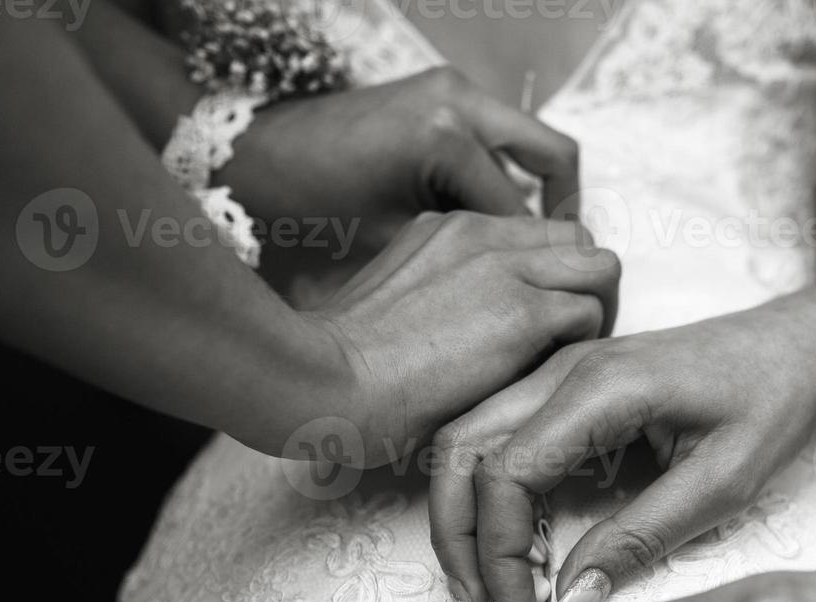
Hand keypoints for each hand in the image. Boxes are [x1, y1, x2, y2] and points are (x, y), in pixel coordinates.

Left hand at [220, 66, 581, 256]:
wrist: (251, 158)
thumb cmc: (308, 211)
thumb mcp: (392, 244)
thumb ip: (463, 254)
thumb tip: (526, 279)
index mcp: (446, 137)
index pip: (522, 213)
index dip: (540, 264)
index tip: (553, 299)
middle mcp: (457, 100)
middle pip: (553, 157)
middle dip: (564, 214)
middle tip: (564, 266)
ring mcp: (450, 88)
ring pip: (528, 145)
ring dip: (534, 194)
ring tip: (529, 251)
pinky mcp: (438, 91)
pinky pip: (496, 139)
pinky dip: (502, 178)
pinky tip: (486, 226)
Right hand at [272, 210, 619, 467]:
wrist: (319, 380)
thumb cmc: (339, 367)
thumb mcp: (391, 305)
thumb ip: (439, 299)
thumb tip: (469, 336)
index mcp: (446, 229)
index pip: (534, 235)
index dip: (551, 278)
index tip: (539, 327)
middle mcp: (481, 234)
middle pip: (577, 239)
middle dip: (587, 289)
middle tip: (568, 344)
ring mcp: (505, 268)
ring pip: (600, 267)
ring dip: (596, 314)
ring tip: (567, 362)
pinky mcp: (522, 312)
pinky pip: (589, 314)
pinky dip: (584, 349)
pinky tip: (550, 382)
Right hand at [428, 299, 815, 601]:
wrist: (794, 345)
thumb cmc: (772, 402)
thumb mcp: (722, 484)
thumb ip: (639, 542)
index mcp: (602, 387)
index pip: (505, 474)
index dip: (501, 555)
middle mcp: (563, 369)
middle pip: (459, 451)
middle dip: (458, 539)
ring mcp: (557, 371)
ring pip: (466, 441)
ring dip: (465, 517)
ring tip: (493, 589)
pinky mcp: (563, 386)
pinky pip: (497, 436)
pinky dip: (491, 495)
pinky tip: (525, 548)